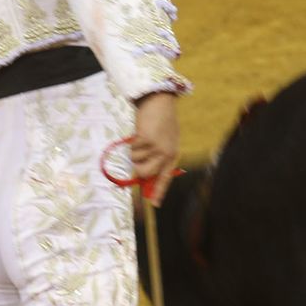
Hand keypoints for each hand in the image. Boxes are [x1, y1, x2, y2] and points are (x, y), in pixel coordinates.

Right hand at [130, 91, 179, 205]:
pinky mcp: (147, 141)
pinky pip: (132, 150)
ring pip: (136, 162)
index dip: (158, 191)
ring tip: (141, 139)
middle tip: (138, 156)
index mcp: (172, 155)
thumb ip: (156, 158)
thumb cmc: (160, 122)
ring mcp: (157, 148)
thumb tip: (142, 177)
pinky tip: (140, 132)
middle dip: (137, 168)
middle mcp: (166, 154)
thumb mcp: (163, 141)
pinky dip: (132, 143)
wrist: (159, 101)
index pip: (165, 178)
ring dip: (134, 153)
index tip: (154, 204)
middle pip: (145, 174)